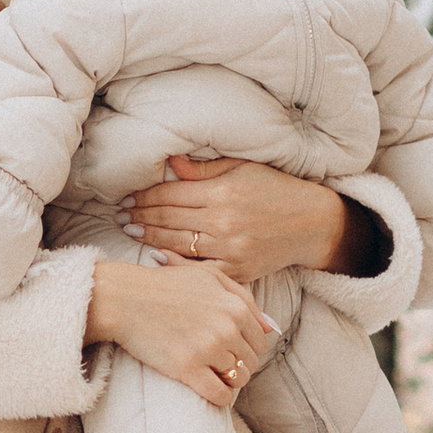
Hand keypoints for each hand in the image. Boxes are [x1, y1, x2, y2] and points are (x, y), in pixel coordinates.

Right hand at [88, 256, 275, 409]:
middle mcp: (227, 328)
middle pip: (251, 362)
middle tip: (218, 363)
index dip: (247, 349)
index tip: (231, 351)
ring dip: (229, 382)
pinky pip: (219, 395)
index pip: (260, 340)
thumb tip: (272, 327)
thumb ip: (243, 298)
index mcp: (236, 306)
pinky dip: (220, 398)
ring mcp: (208, 349)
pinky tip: (210, 390)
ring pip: (238, 380)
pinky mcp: (188, 369)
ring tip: (212, 375)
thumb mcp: (209, 278)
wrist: (123, 298)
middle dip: (239, 365)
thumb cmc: (164, 285)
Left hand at [122, 154, 350, 279]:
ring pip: (177, 243)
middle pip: (169, 218)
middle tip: (120, 215)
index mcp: (222, 192)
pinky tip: (156, 258)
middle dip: (140, 215)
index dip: (145, 196)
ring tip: (131, 231)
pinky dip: (175, 264)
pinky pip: (198, 269)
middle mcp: (223, 221)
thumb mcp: (244, 168)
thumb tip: (171, 163)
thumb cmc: (278, 190)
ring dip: (149, 237)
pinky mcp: (237, 270)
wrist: (312, 223)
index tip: (127, 198)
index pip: (171, 193)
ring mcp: (229, 248)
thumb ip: (205, 169)